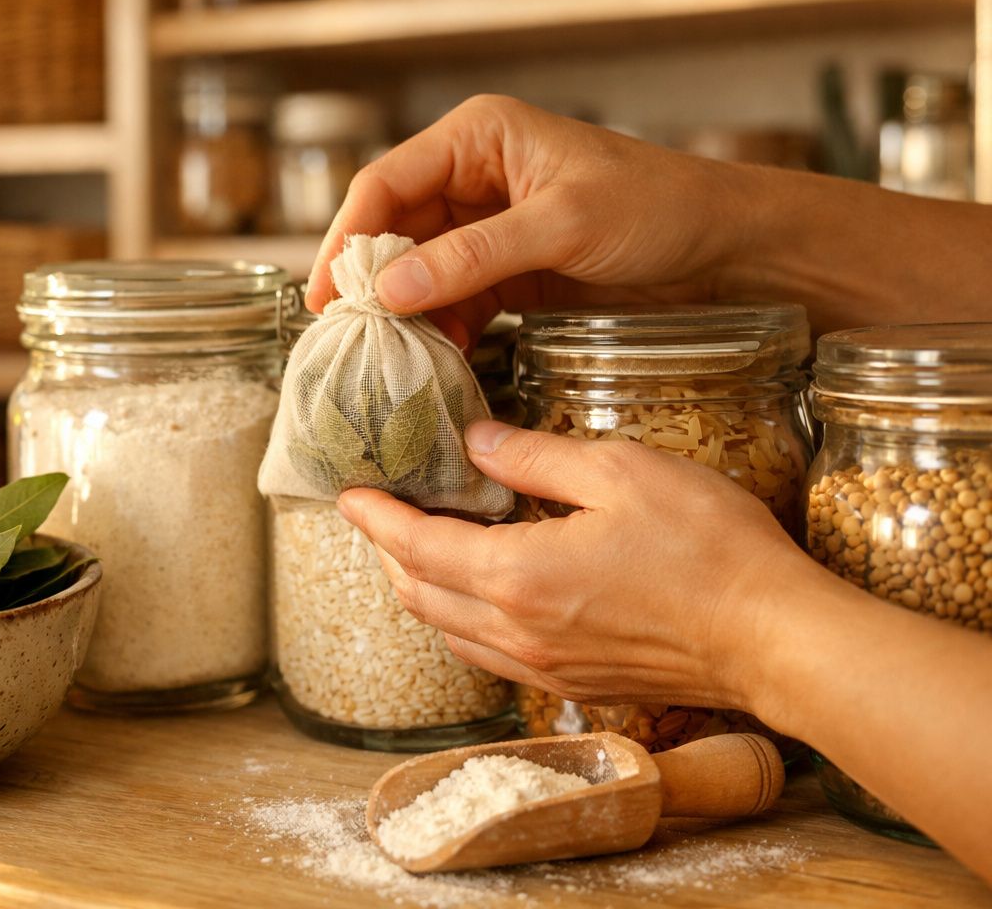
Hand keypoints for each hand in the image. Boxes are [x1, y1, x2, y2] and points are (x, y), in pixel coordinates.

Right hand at [305, 96, 759, 346]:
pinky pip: (454, 300)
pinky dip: (440, 331)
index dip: (347, 239)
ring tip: (381, 361)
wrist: (730, 250)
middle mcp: (473, 176)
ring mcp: (488, 226)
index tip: (325, 297)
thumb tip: (390, 288)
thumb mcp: (564, 226)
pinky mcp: (508, 271)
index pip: (386, 184)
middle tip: (341, 338)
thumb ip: (474, 256)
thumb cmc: (659, 209)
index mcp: (478, 137)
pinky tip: (432, 364)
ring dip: (402, 314)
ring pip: (418, 271)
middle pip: (392, 229)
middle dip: (367, 282)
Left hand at [336, 419, 822, 710]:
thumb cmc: (709, 550)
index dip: (375, 518)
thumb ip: (537, 457)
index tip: (348, 493)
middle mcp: (515, 632)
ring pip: (447, 631)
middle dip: (385, 552)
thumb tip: (477, 443)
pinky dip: (461, 619)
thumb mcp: (620, 472)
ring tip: (417, 546)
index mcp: (516, 577)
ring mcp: (543, 666)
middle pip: (417, 595)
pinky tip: (478, 590)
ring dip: (418, 588)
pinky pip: (488, 654)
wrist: (775, 641)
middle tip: (377, 512)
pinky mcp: (574, 681)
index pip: (415, 546)